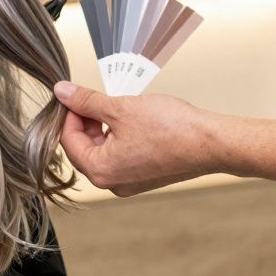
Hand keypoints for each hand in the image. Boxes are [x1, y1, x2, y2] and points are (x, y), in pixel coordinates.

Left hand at [53, 81, 220, 196]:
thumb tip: (62, 92)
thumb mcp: (120, 108)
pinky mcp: (144, 177)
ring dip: (101, 128)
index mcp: (101, 171)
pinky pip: (120, 156)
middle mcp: (112, 183)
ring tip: (115, 107)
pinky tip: (129, 120)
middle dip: (85, 121)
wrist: (213, 142)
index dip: (69, 114)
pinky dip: (118, 137)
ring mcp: (129, 182)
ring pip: (101, 151)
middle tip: (94, 99)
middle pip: (82, 147)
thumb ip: (86, 101)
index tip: (74, 96)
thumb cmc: (171, 129)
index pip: (68, 140)